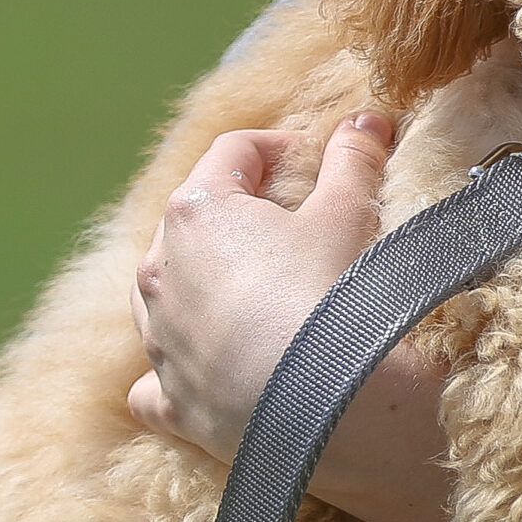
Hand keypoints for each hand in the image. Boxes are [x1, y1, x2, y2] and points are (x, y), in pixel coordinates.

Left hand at [129, 113, 393, 460]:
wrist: (320, 402)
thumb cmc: (326, 293)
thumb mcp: (347, 214)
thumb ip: (352, 160)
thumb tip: (367, 119)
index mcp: (196, 210)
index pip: (233, 152)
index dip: (277, 148)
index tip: (312, 161)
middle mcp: (158, 268)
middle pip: (193, 218)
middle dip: (239, 213)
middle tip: (292, 223)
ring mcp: (157, 336)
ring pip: (163, 292)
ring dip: (200, 282)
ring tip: (253, 288)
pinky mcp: (168, 397)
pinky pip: (155, 379)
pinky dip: (175, 368)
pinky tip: (201, 368)